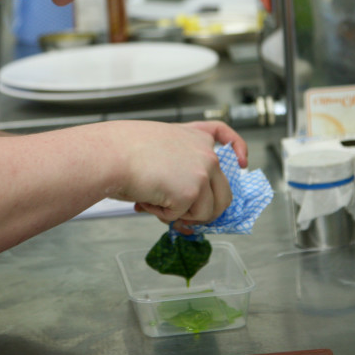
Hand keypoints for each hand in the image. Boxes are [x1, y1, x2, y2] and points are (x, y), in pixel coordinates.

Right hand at [112, 120, 242, 224]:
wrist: (111, 155)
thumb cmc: (122, 150)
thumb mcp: (158, 147)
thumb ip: (179, 169)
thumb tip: (184, 208)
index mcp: (195, 136)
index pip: (225, 136)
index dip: (239, 149)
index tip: (243, 161)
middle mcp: (206, 153)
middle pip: (223, 192)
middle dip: (205, 210)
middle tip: (183, 216)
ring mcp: (202, 173)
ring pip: (207, 211)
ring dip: (182, 214)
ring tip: (156, 199)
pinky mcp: (192, 193)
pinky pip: (183, 217)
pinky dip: (164, 215)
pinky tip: (149, 198)